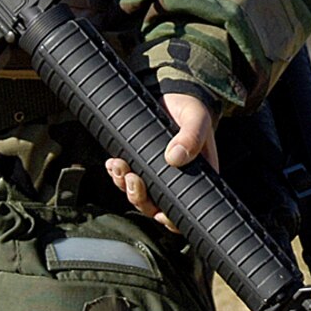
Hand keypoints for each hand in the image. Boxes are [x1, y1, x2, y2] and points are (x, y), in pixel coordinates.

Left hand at [107, 93, 219, 231]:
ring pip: (139, 194)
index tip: (158, 212)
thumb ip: (192, 136)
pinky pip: (126, 178)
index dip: (171, 218)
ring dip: (125, 185)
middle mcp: (177, 179)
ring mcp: (156, 172)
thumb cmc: (192, 107)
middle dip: (140, 198)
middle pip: (156, 207)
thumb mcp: (197, 118)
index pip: (185, 209)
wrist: (172, 91)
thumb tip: (174, 158)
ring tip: (119, 166)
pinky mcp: (140, 161)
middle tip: (132, 178)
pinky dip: (117, 173)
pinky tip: (113, 163)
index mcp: (197, 176)